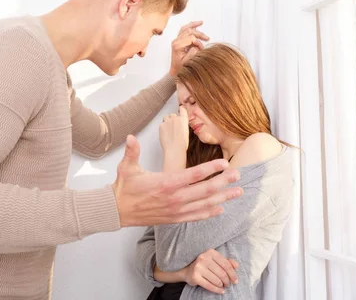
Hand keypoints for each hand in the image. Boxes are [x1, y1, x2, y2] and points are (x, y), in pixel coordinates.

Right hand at [112, 135, 242, 226]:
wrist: (117, 211)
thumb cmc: (125, 188)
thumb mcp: (127, 167)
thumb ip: (132, 151)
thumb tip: (130, 137)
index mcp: (166, 182)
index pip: (194, 175)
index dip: (211, 168)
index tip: (224, 163)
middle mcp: (174, 198)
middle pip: (205, 190)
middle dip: (224, 182)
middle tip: (238, 175)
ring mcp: (176, 210)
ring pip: (204, 204)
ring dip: (223, 198)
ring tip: (238, 192)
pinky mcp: (174, 219)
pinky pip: (196, 216)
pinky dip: (210, 213)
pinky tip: (221, 208)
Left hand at [159, 107, 189, 170]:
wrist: (175, 149)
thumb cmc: (182, 144)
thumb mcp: (186, 133)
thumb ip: (182, 126)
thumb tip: (179, 126)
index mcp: (184, 120)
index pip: (182, 109)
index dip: (181, 109)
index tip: (180, 109)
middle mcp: (176, 118)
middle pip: (172, 115)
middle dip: (172, 119)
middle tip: (173, 127)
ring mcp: (167, 121)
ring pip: (166, 118)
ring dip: (166, 122)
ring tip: (168, 130)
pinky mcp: (161, 126)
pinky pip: (161, 124)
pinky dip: (163, 128)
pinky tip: (165, 134)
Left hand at [169, 21, 209, 75]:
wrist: (175, 70)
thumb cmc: (181, 67)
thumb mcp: (188, 62)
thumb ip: (192, 54)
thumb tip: (196, 46)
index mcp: (177, 45)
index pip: (191, 38)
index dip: (198, 42)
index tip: (201, 49)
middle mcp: (176, 41)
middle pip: (189, 31)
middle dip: (199, 34)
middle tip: (207, 38)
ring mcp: (176, 39)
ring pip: (186, 28)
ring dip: (195, 26)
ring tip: (201, 22)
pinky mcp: (178, 40)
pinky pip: (184, 29)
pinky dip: (190, 26)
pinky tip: (196, 24)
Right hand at [181, 249, 239, 293]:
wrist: (188, 270)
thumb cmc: (205, 265)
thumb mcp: (215, 260)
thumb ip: (227, 262)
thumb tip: (237, 266)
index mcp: (211, 252)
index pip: (226, 264)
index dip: (233, 274)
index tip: (235, 280)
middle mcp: (204, 258)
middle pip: (222, 273)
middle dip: (227, 281)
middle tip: (228, 284)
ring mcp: (198, 267)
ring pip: (217, 280)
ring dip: (222, 285)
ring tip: (223, 286)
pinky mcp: (195, 277)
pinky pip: (209, 286)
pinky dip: (217, 290)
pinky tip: (220, 291)